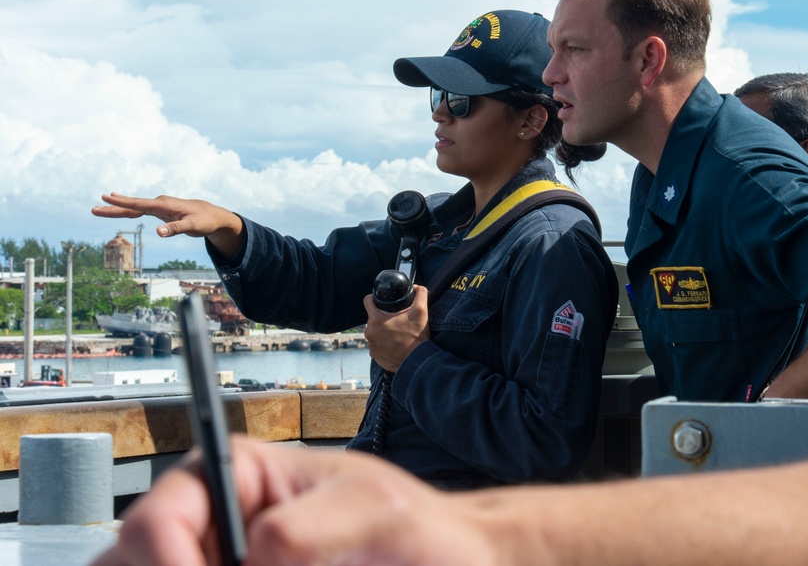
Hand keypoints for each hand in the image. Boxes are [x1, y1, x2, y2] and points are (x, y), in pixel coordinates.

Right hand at [90, 436, 493, 565]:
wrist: (446, 561)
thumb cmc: (413, 525)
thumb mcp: (372, 513)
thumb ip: (307, 530)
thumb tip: (253, 553)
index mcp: (232, 476)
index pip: (155, 522)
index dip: (165, 563)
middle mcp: (212, 525)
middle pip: (135, 562)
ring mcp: (220, 561)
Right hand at [92, 193, 244, 258]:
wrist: (213, 215)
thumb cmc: (204, 220)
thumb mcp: (193, 226)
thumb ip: (176, 228)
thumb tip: (158, 233)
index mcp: (164, 205)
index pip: (139, 204)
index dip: (122, 201)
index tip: (106, 197)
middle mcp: (159, 203)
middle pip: (132, 205)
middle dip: (113, 207)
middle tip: (94, 208)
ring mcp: (159, 207)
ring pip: (134, 208)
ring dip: (117, 209)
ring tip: (99, 209)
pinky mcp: (160, 212)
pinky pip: (140, 211)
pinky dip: (128, 210)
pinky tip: (120, 209)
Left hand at [362, 285, 429, 372]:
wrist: (416, 362)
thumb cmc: (417, 337)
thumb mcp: (421, 312)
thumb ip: (420, 295)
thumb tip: (419, 287)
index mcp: (376, 320)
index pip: (367, 301)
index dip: (374, 298)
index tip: (381, 300)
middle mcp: (369, 332)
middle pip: (373, 318)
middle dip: (383, 317)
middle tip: (397, 320)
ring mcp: (371, 345)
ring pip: (374, 331)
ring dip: (382, 331)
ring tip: (396, 333)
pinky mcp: (374, 355)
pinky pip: (376, 344)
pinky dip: (383, 343)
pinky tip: (394, 344)